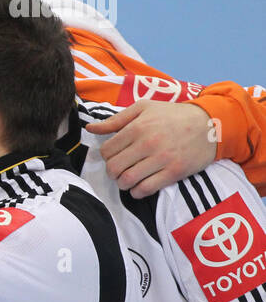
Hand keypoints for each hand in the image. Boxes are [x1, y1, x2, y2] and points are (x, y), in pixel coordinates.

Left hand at [85, 101, 215, 197]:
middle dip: (112, 172)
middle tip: (118, 170)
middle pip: (114, 167)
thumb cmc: (173, 115)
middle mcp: (147, 143)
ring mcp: (162, 159)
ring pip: (128, 180)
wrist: (210, 124)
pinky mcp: (174, 172)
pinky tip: (138, 187)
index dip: (106, 156)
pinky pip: (147, 189)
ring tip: (127, 180)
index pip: (106, 150)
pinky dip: (137, 192)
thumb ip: (115, 120)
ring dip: (122, 184)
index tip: (113, 156)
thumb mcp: (143, 108)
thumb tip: (90, 128)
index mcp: (137, 127)